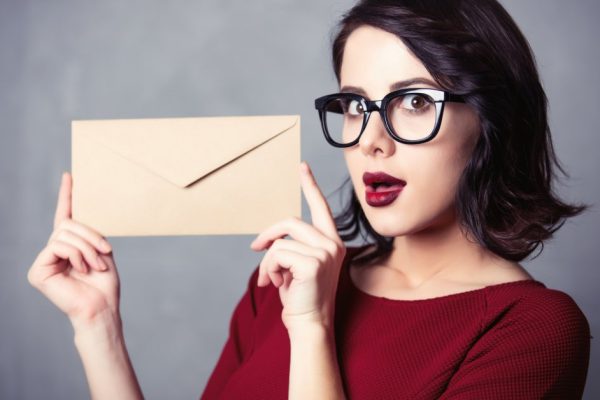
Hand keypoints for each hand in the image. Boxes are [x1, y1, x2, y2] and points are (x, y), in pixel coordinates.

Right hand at [27, 172, 120, 327]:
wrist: (101, 307)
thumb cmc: (104, 284)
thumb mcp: (102, 251)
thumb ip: (88, 233)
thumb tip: (76, 216)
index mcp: (71, 245)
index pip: (64, 216)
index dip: (67, 195)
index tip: (69, 175)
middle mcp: (55, 251)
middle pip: (68, 224)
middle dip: (91, 236)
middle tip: (105, 254)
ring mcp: (44, 260)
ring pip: (64, 234)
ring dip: (87, 248)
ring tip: (95, 265)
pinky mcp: (38, 271)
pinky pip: (57, 246)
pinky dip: (75, 255)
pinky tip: (81, 269)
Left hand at [250, 161, 345, 331]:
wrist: (308, 324)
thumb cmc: (301, 298)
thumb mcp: (297, 266)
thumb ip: (292, 247)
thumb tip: (269, 240)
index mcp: (332, 242)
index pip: (320, 208)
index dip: (311, 186)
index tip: (302, 167)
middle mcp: (333, 244)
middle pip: (290, 221)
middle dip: (268, 234)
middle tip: (254, 248)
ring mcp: (325, 252)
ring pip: (280, 241)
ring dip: (268, 261)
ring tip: (271, 279)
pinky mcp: (313, 262)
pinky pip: (276, 254)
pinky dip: (268, 269)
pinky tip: (275, 284)